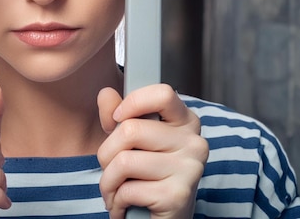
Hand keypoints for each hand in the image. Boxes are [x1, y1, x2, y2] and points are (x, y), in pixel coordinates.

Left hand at [97, 84, 207, 218]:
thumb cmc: (147, 177)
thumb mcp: (131, 142)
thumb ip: (118, 116)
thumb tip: (106, 94)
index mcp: (185, 122)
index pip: (162, 93)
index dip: (132, 103)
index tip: (118, 118)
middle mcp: (194, 142)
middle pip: (130, 130)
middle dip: (106, 154)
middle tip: (113, 170)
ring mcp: (189, 169)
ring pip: (123, 161)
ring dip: (108, 182)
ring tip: (117, 191)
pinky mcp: (178, 196)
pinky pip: (128, 190)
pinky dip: (117, 201)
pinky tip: (126, 205)